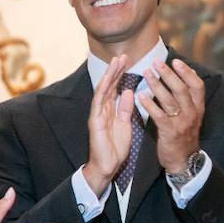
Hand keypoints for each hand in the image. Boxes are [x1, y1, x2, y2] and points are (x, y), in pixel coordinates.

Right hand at [80, 54, 135, 194]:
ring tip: (116, 62)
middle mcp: (101, 110)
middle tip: (123, 55)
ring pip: (102, 90)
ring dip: (109, 76)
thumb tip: (128, 91)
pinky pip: (98, 103)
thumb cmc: (114, 149)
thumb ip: (126, 108)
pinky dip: (103, 90)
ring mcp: (97, 114)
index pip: (115, 88)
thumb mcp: (125, 124)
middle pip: (108, 86)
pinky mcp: (94, 121)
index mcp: (110, 110)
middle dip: (115, 70)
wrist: (106, 166)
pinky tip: (108, 80)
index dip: (121, 74)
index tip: (127, 61)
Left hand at [138, 59, 204, 173]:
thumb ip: (188, 97)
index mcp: (198, 107)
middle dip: (168, 74)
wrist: (184, 159)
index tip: (176, 61)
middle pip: (182, 89)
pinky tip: (140, 96)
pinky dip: (149, 105)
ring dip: (156, 85)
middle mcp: (192, 113)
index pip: (197, 85)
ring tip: (146, 74)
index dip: (187, 72)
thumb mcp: (192, 114)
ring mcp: (181, 123)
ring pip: (169, 100)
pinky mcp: (169, 132)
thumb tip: (185, 74)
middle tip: (155, 63)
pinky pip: (159, 116)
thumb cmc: (184, 133)